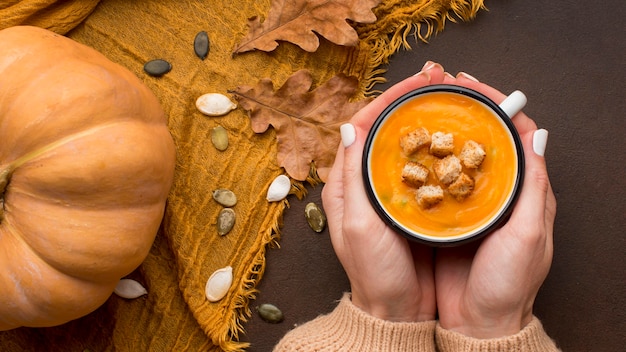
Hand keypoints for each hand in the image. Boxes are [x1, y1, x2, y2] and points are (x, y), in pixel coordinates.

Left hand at [321, 62, 447, 321]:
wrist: (394, 310)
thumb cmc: (373, 272)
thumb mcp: (357, 224)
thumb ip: (352, 176)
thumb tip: (350, 127)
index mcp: (346, 182)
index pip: (364, 125)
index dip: (390, 99)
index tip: (418, 82)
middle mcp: (365, 182)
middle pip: (387, 129)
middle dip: (411, 102)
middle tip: (439, 83)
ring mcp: (390, 192)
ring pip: (407, 144)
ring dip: (426, 120)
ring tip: (451, 102)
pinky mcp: (411, 205)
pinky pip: (424, 167)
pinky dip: (439, 148)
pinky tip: (458, 140)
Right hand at [434, 72, 556, 337]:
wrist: (479, 322)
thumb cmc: (509, 283)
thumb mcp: (529, 234)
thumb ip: (533, 187)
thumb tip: (536, 135)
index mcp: (524, 191)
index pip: (513, 133)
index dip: (493, 103)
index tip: (469, 84)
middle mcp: (496, 191)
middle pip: (480, 138)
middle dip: (461, 109)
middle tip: (437, 88)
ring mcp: (468, 203)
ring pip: (454, 154)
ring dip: (440, 129)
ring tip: (420, 110)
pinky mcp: (444, 215)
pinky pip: (433, 178)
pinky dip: (423, 158)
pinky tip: (408, 148)